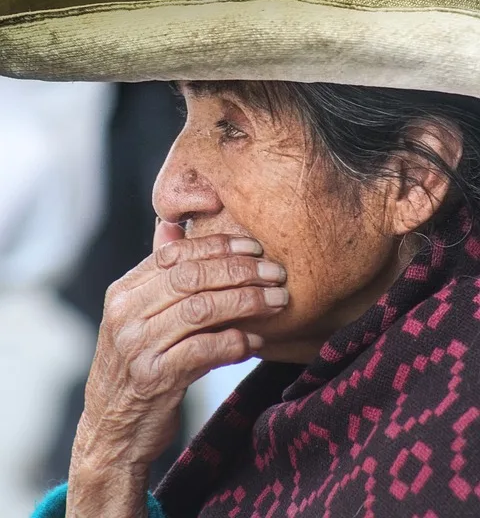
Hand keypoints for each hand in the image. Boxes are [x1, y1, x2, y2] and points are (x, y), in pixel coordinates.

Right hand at [66, 223, 287, 516]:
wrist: (114, 429)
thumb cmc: (138, 364)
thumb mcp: (140, 316)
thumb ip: (158, 274)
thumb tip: (174, 226)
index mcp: (124, 291)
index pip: (176, 254)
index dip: (219, 246)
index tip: (255, 247)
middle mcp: (125, 313)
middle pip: (192, 277)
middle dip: (240, 271)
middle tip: (276, 273)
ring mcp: (137, 346)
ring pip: (202, 309)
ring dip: (247, 302)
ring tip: (277, 301)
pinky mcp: (153, 379)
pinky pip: (204, 350)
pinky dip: (236, 342)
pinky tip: (257, 341)